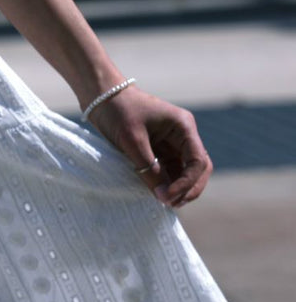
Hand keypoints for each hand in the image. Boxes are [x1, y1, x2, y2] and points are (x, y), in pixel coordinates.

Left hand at [86, 86, 212, 207]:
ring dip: (179, 188)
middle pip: (199, 168)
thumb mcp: (133, 141)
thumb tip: (162, 196)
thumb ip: (148, 169)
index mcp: (183, 126)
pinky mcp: (162, 149)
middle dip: (189, 188)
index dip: (187, 183)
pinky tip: (159, 194)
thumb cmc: (118, 112)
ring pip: (186, 172)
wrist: (101, 97)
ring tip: (164, 202)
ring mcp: (174, 142)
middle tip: (171, 204)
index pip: (198, 161)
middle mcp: (183, 135)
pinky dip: (168, 183)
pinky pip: (172, 170)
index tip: (168, 196)